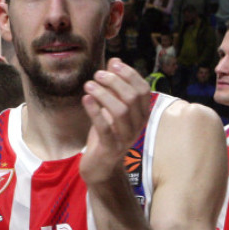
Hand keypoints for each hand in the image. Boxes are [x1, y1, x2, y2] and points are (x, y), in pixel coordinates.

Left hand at [80, 58, 151, 185]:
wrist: (100, 168)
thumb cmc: (105, 135)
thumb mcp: (110, 108)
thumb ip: (114, 87)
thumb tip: (114, 61)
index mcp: (141, 114)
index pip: (142, 90)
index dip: (129, 75)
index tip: (113, 64)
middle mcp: (138, 126)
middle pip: (131, 98)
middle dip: (114, 82)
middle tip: (96, 75)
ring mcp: (126, 138)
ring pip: (120, 111)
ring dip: (103, 94)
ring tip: (88, 85)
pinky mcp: (111, 148)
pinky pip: (105, 128)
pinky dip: (95, 111)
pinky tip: (86, 99)